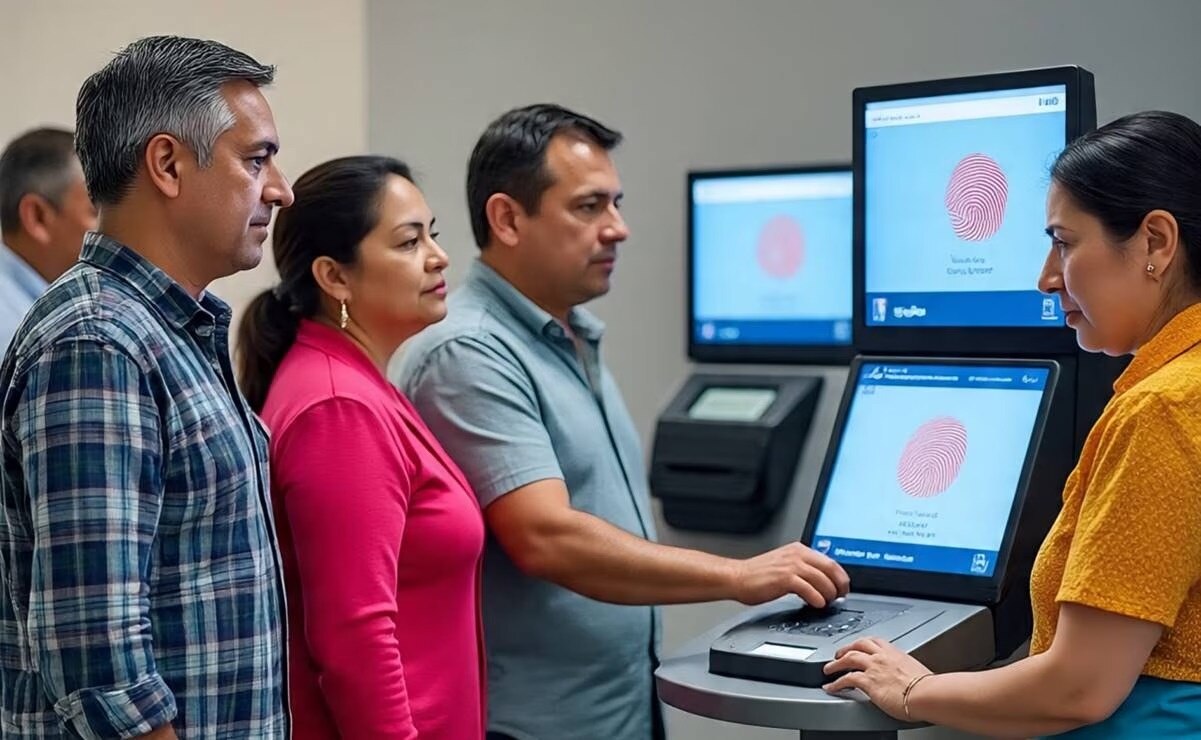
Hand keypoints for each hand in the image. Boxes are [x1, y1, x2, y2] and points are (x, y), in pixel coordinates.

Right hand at [729, 542, 849, 606]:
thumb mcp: (785, 565)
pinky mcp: (785, 579)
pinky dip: (817, 599)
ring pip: (823, 580)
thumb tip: (822, 581)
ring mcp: (791, 566)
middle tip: (839, 597)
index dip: (841, 577)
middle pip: (831, 569)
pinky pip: (810, 590)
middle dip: (839, 586)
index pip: (830, 561)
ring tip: (826, 603)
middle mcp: (797, 555)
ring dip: (829, 595)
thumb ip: (803, 569)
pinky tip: (815, 604)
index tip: (843, 588)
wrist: (737, 577)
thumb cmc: (757, 575)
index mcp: (799, 550)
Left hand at [822, 637, 931, 720]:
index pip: (875, 642)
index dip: (863, 643)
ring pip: (848, 658)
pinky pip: (846, 679)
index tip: (859, 646)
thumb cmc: (928, 687)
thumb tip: (910, 680)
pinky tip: (831, 687)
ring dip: (835, 664)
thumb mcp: (917, 672)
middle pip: (858, 645)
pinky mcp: (867, 681)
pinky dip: (836, 683)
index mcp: (895, 653)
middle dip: (846, 648)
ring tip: (828, 669)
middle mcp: (882, 656)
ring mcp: (873, 667)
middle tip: (839, 654)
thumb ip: (908, 672)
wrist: (927, 694)